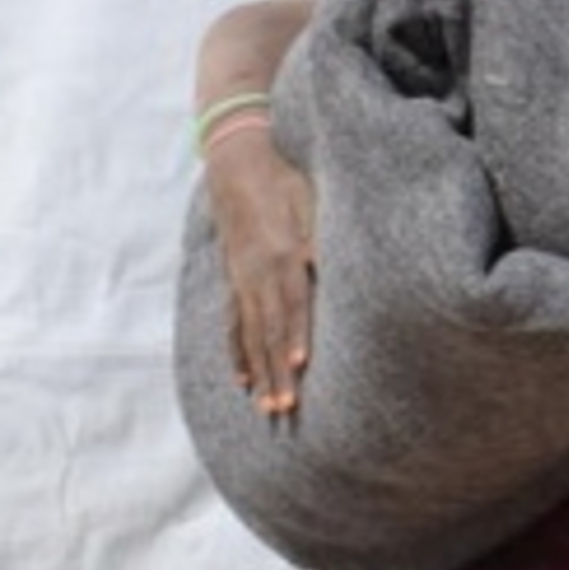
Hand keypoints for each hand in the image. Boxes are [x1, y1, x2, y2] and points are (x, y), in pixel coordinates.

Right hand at [206, 130, 317, 417]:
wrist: (238, 163)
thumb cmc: (287, 180)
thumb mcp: (312, 198)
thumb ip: (323, 233)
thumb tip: (334, 264)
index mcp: (283, 254)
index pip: (293, 303)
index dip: (297, 333)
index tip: (302, 364)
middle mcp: (258, 274)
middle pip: (271, 329)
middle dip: (278, 369)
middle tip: (284, 406)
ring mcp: (242, 280)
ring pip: (251, 334)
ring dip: (260, 371)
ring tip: (266, 406)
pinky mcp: (235, 282)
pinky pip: (234, 324)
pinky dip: (237, 353)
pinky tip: (242, 380)